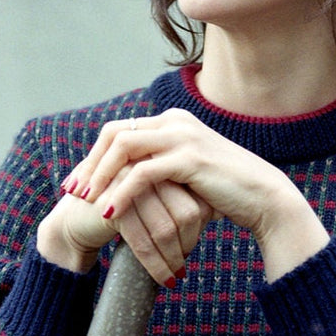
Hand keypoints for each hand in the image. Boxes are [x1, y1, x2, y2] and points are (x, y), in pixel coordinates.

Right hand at [38, 166, 209, 284]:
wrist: (74, 221)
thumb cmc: (120, 215)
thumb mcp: (154, 202)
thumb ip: (180, 200)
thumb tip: (221, 210)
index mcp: (160, 162)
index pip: (195, 196)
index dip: (200, 225)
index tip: (193, 246)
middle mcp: (146, 169)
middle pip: (185, 212)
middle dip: (189, 243)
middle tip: (185, 263)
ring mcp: (128, 185)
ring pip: (165, 229)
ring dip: (173, 258)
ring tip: (177, 275)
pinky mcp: (112, 205)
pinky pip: (142, 241)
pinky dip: (156, 265)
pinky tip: (165, 280)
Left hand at [60, 111, 328, 281]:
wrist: (264, 197)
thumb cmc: (227, 191)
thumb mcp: (189, 174)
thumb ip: (162, 168)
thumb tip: (131, 181)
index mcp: (173, 121)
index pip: (119, 130)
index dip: (93, 157)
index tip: (77, 184)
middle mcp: (175, 121)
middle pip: (114, 133)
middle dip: (89, 164)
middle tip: (71, 191)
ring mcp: (183, 136)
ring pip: (123, 147)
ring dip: (99, 176)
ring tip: (84, 202)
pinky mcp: (190, 158)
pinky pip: (142, 173)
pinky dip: (121, 193)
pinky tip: (109, 214)